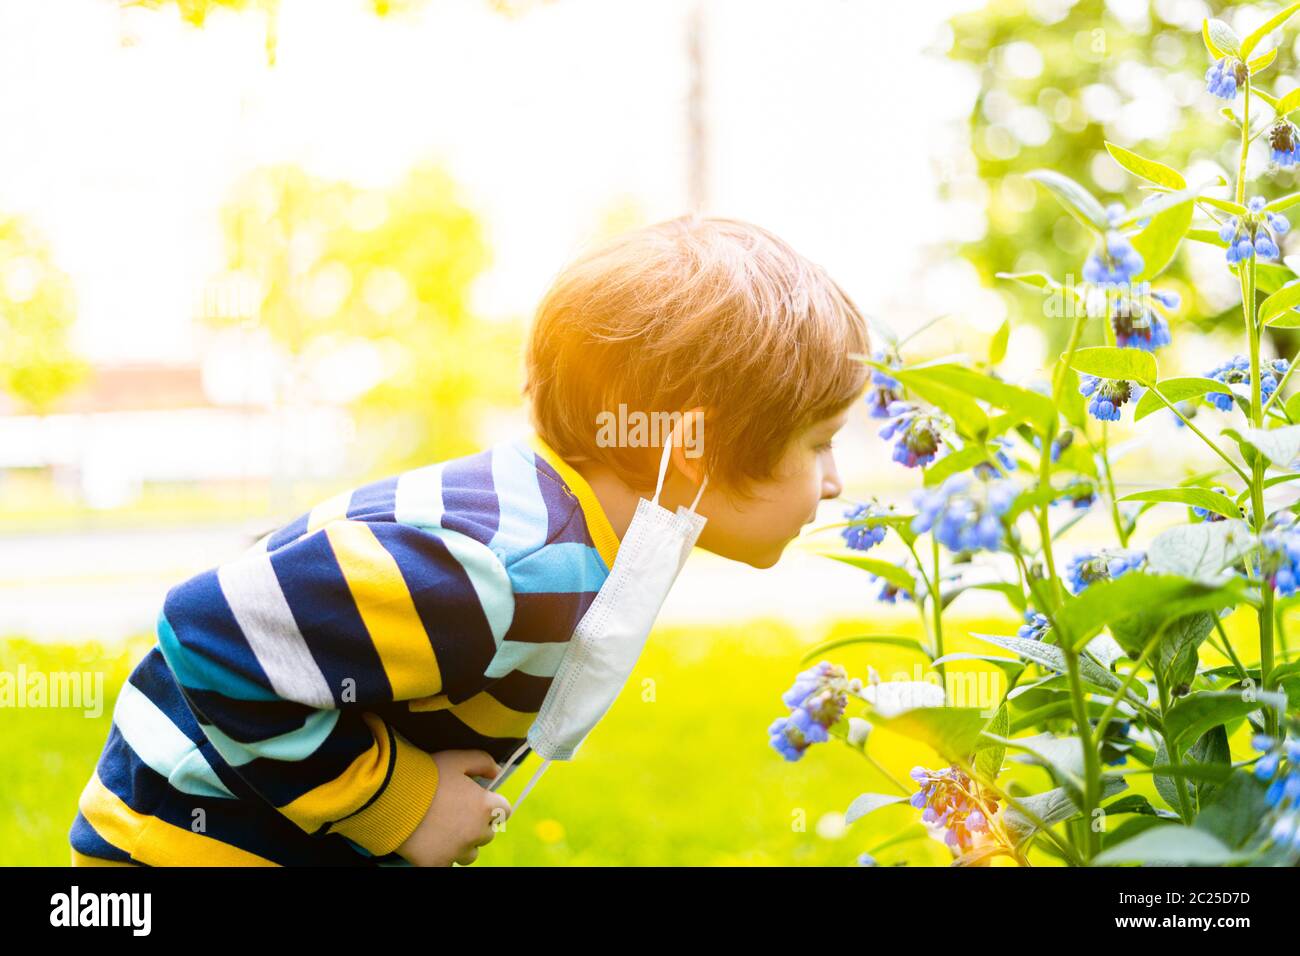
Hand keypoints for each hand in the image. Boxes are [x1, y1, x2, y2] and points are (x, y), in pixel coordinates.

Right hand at [395, 749, 511, 866]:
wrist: (393, 797)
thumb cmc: (427, 775)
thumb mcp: (458, 759)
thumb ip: (483, 762)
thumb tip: (497, 771)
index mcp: (485, 807)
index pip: (504, 811)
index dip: (491, 805)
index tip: (477, 802)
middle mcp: (476, 832)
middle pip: (487, 833)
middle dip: (476, 825)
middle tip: (456, 814)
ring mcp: (457, 851)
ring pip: (470, 854)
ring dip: (462, 844)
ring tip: (444, 831)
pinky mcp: (437, 863)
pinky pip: (447, 864)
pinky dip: (442, 857)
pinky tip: (432, 844)